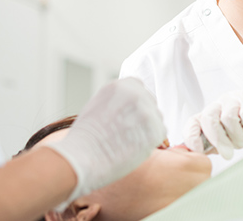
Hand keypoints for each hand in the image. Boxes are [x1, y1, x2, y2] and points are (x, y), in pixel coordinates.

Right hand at [44, 78, 165, 207]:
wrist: (82, 156)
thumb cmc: (85, 138)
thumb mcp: (97, 106)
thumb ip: (116, 101)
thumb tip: (129, 109)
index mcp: (119, 86)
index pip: (137, 86)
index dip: (134, 102)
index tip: (128, 115)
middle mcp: (135, 94)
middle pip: (149, 102)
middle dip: (142, 116)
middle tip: (127, 133)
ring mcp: (146, 111)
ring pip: (156, 118)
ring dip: (147, 129)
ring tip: (128, 142)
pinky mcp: (154, 130)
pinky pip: (161, 133)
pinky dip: (152, 142)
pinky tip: (135, 148)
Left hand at [183, 85, 242, 158]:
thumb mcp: (237, 138)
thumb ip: (220, 143)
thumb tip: (201, 154)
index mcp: (215, 114)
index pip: (193, 121)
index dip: (191, 136)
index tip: (198, 152)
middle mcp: (222, 103)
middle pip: (208, 118)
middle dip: (218, 140)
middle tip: (229, 154)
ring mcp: (238, 97)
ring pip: (228, 118)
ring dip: (239, 135)